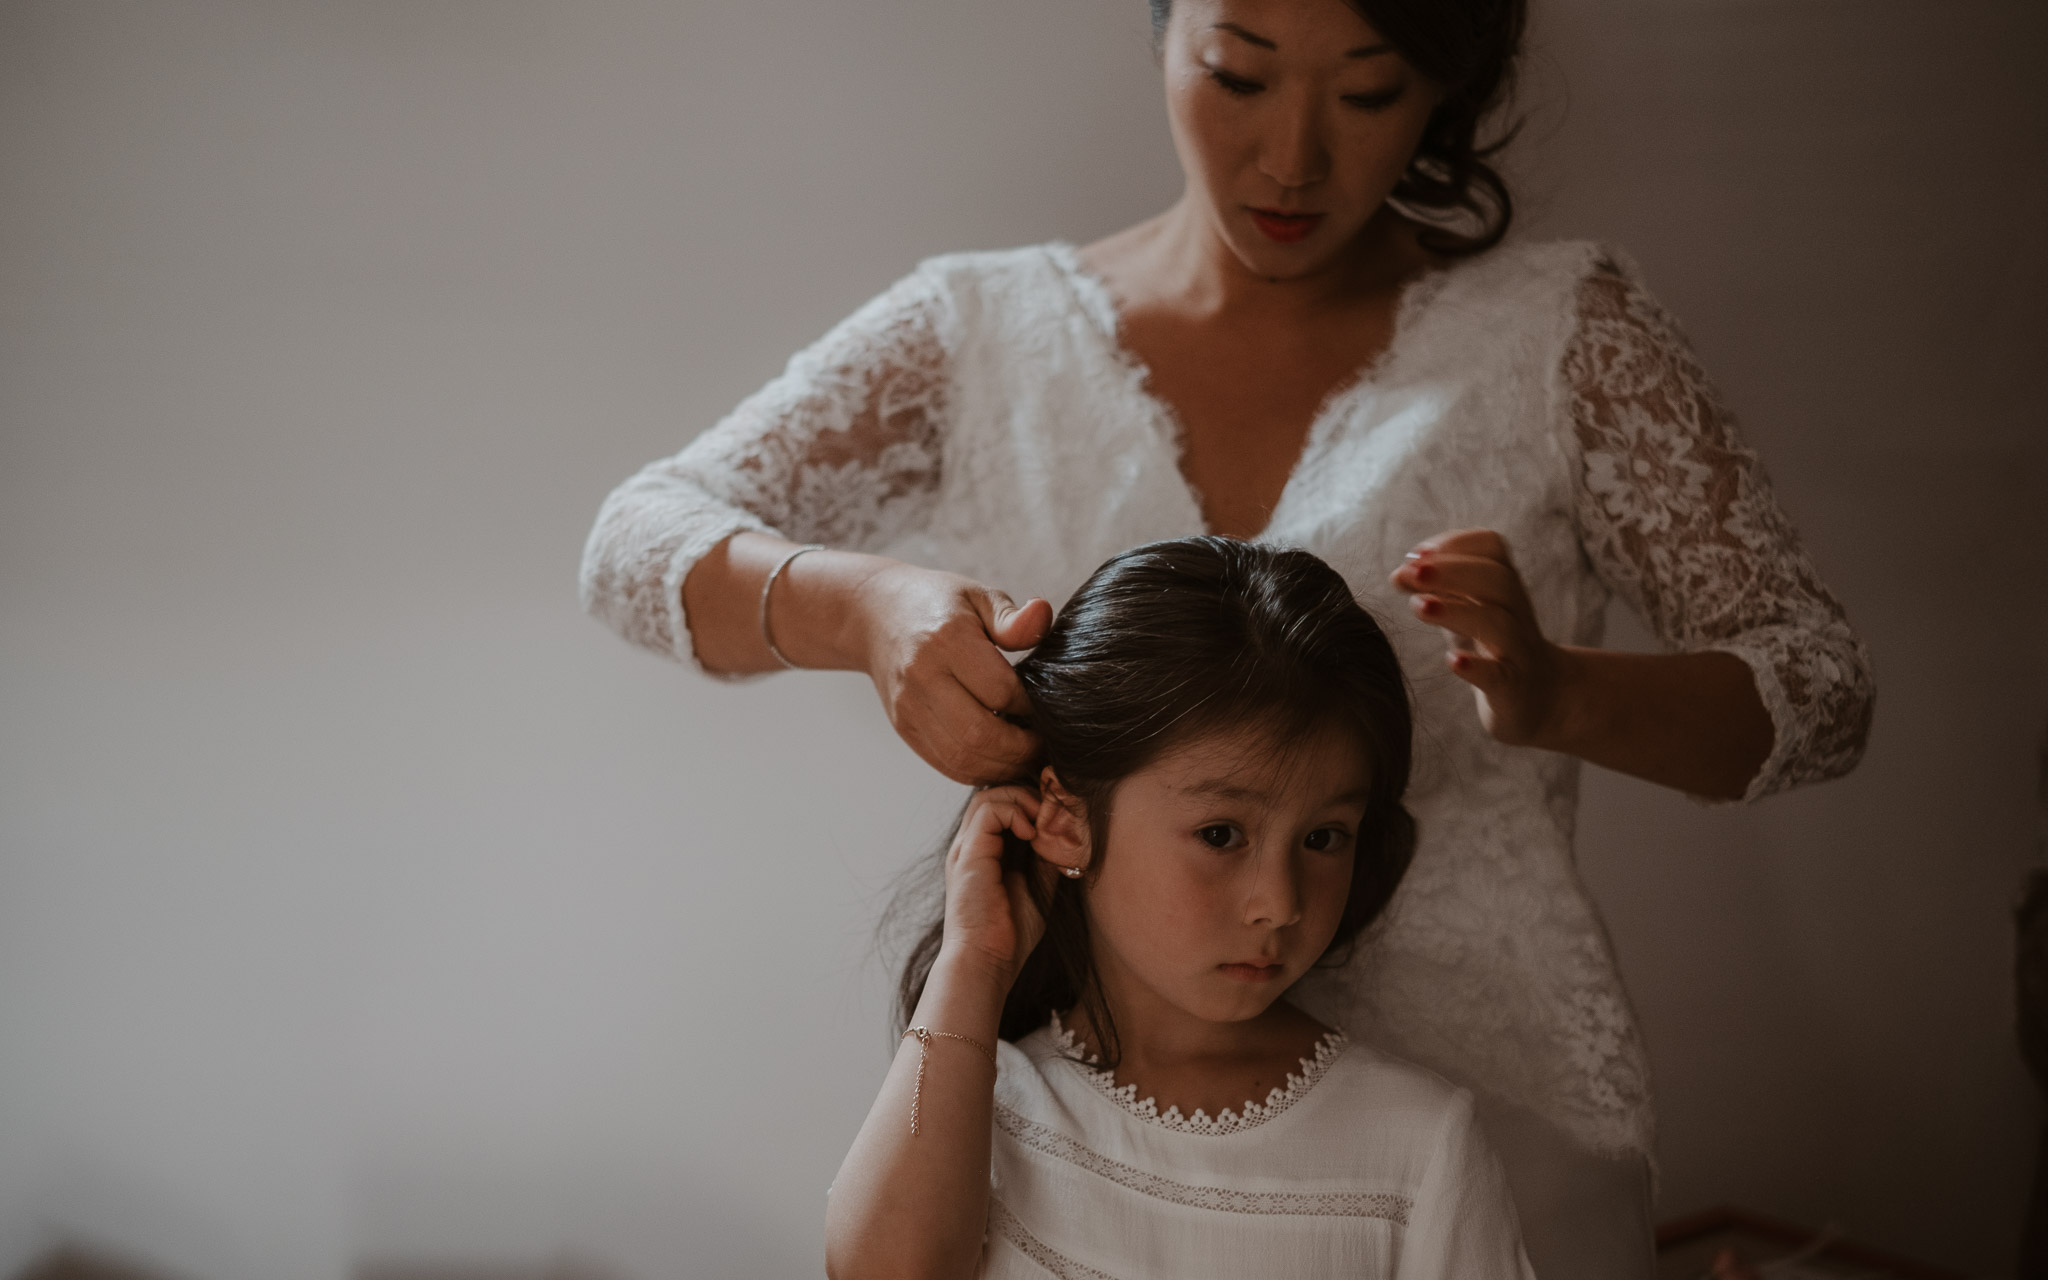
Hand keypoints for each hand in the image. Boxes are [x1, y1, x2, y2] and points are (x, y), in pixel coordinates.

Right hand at [854, 564, 1053, 784]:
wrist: (876, 614)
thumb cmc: (937, 603)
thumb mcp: (977, 596)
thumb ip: (1011, 617)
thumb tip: (1041, 615)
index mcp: (946, 640)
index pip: (1000, 690)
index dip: (1031, 706)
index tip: (1045, 706)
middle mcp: (922, 677)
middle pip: (979, 734)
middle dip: (1020, 749)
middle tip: (1042, 745)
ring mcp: (908, 707)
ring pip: (961, 757)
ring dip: (1001, 767)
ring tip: (1024, 757)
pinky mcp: (903, 726)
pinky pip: (944, 763)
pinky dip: (977, 771)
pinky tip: (997, 760)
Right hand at [941, 786, 1052, 986]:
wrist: (986, 961)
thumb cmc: (1008, 936)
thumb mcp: (1036, 890)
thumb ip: (1043, 863)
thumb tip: (1061, 839)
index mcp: (983, 855)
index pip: (999, 809)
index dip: (1027, 804)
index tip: (1054, 819)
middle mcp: (971, 847)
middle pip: (991, 795)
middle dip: (1026, 796)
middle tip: (1051, 815)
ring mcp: (966, 849)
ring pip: (987, 796)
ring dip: (1020, 800)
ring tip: (1041, 822)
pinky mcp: (969, 853)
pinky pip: (988, 810)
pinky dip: (1014, 812)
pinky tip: (1031, 833)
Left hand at [1389, 529, 1572, 747]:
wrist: (1542, 696)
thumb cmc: (1494, 645)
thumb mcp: (1467, 611)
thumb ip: (1438, 591)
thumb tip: (1399, 574)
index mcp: (1504, 587)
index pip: (1493, 548)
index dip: (1456, 544)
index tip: (1416, 555)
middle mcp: (1516, 612)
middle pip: (1498, 579)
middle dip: (1452, 570)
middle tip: (1410, 572)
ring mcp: (1518, 650)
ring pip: (1499, 623)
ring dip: (1456, 610)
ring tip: (1419, 606)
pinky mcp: (1513, 687)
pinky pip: (1499, 674)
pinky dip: (1477, 667)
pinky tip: (1453, 661)